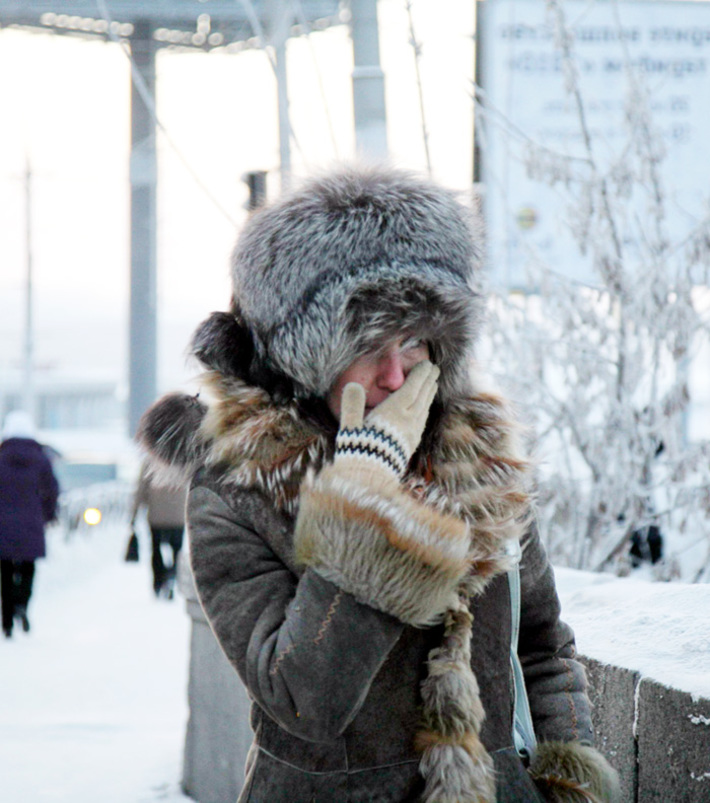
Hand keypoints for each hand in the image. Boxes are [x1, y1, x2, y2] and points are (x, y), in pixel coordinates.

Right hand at [336, 361, 439, 480]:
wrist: (370, 483)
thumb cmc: (357, 453)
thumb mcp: (350, 428)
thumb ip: (351, 405)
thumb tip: (352, 385)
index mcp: (394, 413)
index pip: (412, 389)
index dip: (420, 376)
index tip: (427, 365)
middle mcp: (407, 422)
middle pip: (422, 397)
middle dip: (428, 382)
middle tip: (434, 370)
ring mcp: (412, 435)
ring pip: (424, 410)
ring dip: (429, 395)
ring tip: (432, 386)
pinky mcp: (411, 446)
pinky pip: (422, 422)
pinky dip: (425, 411)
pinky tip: (423, 412)